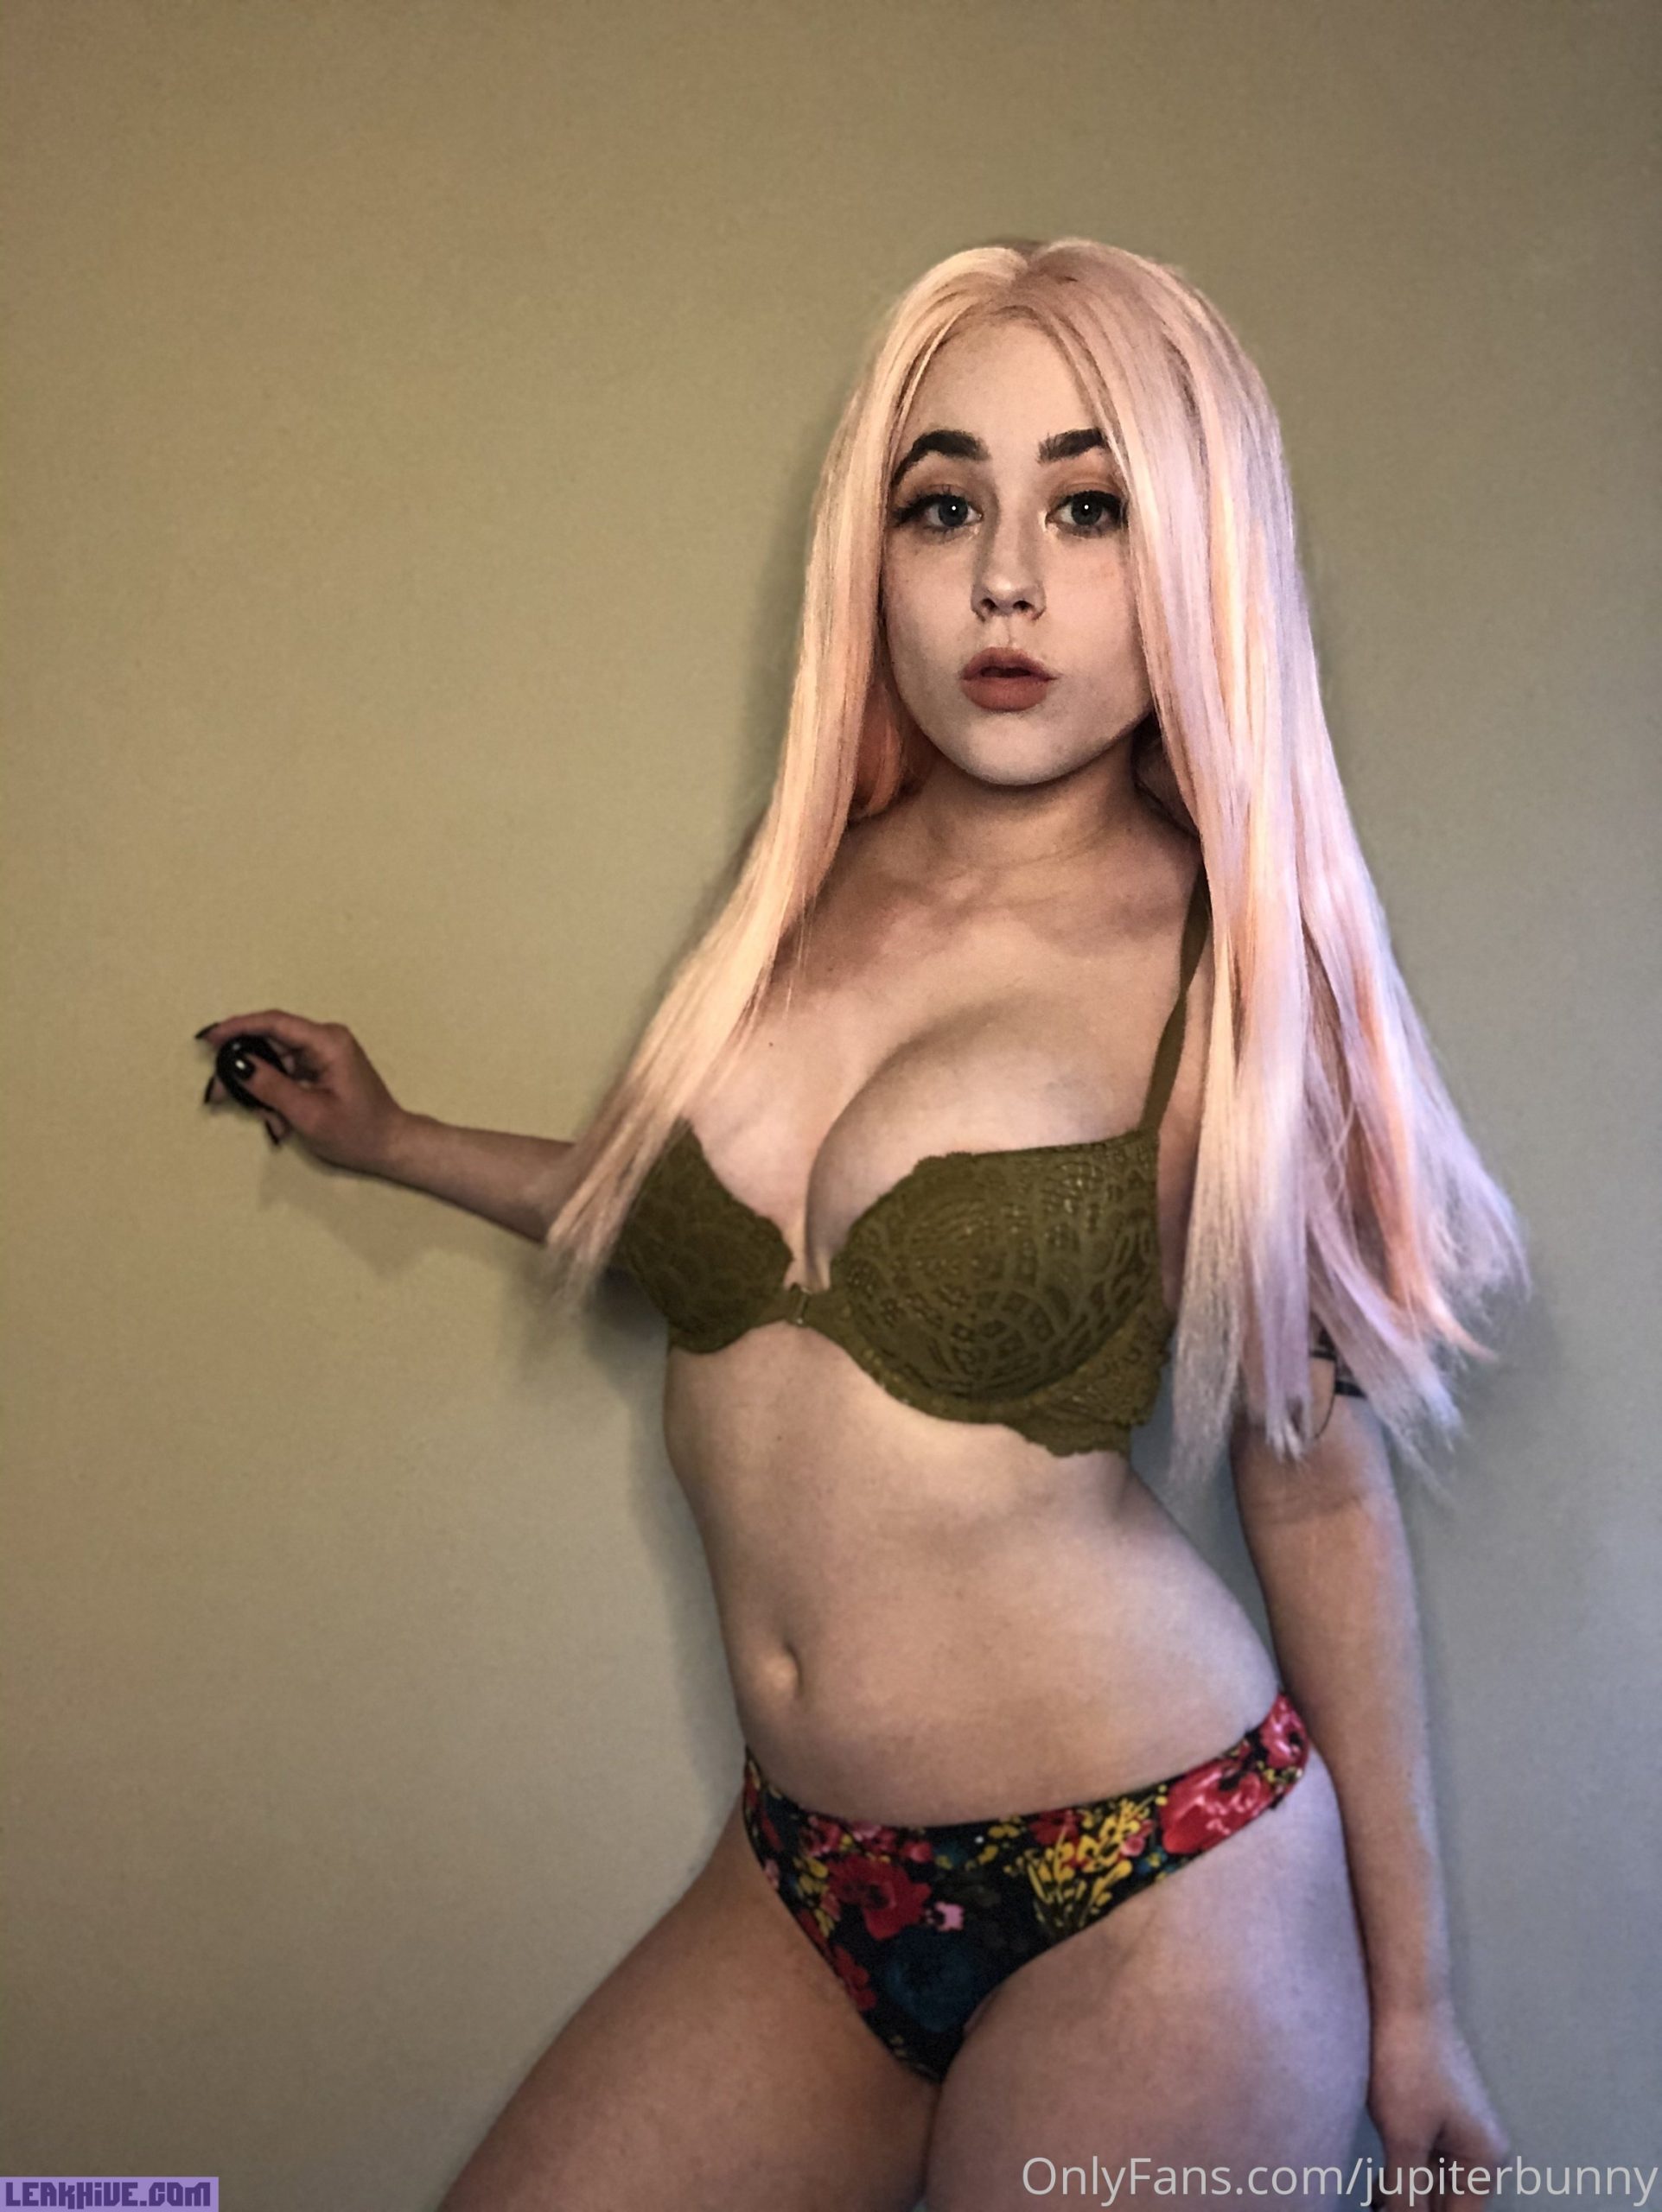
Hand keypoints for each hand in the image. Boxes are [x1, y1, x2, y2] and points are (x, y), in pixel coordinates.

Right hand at [196, 1009, 411, 1175]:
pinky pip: (286, 1074)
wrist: (391, 1146)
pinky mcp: (320, 1068)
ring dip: (262, 1090)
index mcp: (328, 1043)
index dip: (238, 1027)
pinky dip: (275, 1095)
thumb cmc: (357, 1133)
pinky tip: (277, 1120)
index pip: (275, 1023)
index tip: (209, 1039)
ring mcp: (323, 1054)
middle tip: (218, 1095)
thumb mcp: (309, 1114)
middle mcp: (326, 1040)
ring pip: (274, 1061)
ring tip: (267, 1120)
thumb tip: (238, 1064)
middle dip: (243, 1069)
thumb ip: (271, 1087)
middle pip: (270, 1042)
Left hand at [1368, 1998, 1510, 2210]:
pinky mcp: (1437, 2116)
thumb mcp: (1404, 2138)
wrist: (1405, 1998)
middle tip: (1377, 2209)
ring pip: (1435, 2187)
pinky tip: (1378, 2190)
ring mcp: (1460, 2132)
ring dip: (1407, 2201)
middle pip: (1449, 2207)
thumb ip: (1407, 2194)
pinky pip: (1425, 2163)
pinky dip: (1404, 2179)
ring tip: (1374, 2202)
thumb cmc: (1409, 2060)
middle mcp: (1480, 2151)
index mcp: (1483, 2162)